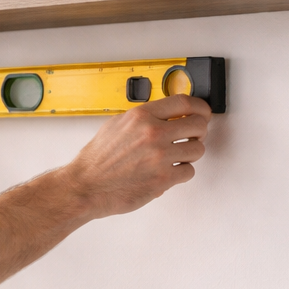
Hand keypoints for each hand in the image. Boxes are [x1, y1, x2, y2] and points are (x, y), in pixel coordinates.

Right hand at [61, 94, 209, 218]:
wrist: (86, 186)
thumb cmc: (97, 160)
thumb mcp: (116, 125)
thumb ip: (142, 118)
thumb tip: (164, 114)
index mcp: (141, 116)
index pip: (184, 102)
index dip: (199, 107)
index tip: (202, 112)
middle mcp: (152, 133)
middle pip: (198, 124)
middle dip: (199, 131)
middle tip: (194, 136)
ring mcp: (160, 156)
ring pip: (198, 150)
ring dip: (191, 154)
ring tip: (178, 156)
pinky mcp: (163, 178)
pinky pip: (189, 171)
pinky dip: (181, 173)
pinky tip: (169, 171)